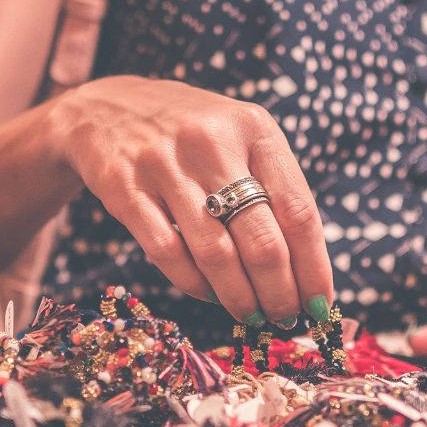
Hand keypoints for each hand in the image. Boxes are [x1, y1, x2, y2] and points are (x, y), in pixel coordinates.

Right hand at [49, 75, 333, 326]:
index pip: (299, 210)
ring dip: (240, 297)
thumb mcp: (239, 138)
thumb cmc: (192, 135)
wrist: (106, 107)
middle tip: (285, 319)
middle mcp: (212, 143)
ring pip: (216, 254)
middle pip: (261, 240)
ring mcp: (164, 165)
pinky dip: (194, 284)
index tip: (320, 303)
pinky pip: (168, 253)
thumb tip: (305, 269)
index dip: (314, 266)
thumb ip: (272, 188)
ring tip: (252, 316)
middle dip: (279, 292)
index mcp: (253, 128)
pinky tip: (210, 294)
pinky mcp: (124, 188)